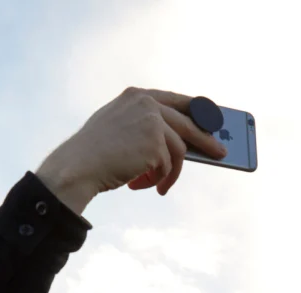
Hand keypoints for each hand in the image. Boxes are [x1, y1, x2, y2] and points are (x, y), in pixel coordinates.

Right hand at [35, 88, 227, 214]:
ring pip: (179, 151)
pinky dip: (159, 180)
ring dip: (170, 174)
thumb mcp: (119, 129)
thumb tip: (177, 146)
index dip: (196, 112)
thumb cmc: (95, 154)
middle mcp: (147, 104)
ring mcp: (152, 122)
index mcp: (137, 96)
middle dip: (206, 141)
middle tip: (222, 153)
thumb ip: (144, 128)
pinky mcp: (155, 144)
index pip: (176, 100)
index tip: (211, 122)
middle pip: (189, 123)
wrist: (78, 166)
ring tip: (159, 187)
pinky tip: (141, 186)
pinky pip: (168, 167)